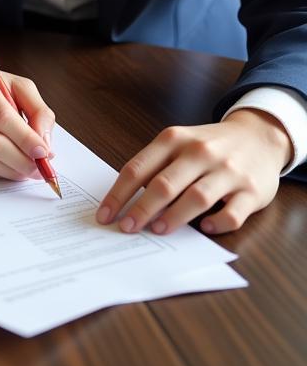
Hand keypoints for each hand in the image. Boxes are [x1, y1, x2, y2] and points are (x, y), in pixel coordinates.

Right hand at [0, 49, 55, 180]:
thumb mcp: (21, 88)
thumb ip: (40, 112)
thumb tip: (44, 144)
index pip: (1, 115)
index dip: (25, 138)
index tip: (43, 152)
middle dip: (20, 160)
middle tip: (39, 169)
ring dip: (10, 170)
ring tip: (27, 169)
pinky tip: (8, 167)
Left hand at [97, 109, 291, 235]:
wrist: (259, 135)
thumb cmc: (208, 145)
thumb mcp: (179, 143)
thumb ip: (156, 165)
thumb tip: (126, 201)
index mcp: (174, 139)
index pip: (138, 169)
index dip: (118, 194)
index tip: (105, 215)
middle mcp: (200, 152)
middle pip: (164, 185)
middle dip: (141, 209)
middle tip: (126, 228)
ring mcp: (228, 171)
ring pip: (197, 198)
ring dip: (174, 217)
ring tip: (157, 230)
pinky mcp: (253, 190)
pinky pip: (233, 213)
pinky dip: (217, 223)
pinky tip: (205, 228)